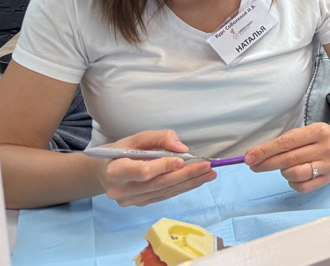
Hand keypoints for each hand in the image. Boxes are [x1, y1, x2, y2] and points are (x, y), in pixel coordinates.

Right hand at [94, 130, 215, 206]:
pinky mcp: (141, 204)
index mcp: (116, 171)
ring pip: (165, 192)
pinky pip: (165, 196)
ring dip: (190, 183)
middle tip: (207, 167)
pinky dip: (183, 187)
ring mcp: (131, 200)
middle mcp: (122, 190)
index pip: (143, 172)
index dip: (163, 167)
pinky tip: (197, 180)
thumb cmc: (121, 152)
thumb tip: (182, 148)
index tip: (183, 160)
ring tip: (209, 174)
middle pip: (159, 184)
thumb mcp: (136, 138)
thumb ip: (158, 138)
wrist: (105, 172)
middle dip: (186, 175)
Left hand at [244, 123, 329, 192]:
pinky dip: (292, 183)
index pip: (287, 142)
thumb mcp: (309, 131)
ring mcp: (329, 165)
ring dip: (282, 172)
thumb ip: (287, 141)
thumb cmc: (323, 138)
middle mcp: (325, 148)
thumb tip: (257, 155)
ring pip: (295, 174)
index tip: (249, 157)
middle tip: (253, 165)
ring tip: (282, 168)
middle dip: (266, 163)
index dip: (266, 150)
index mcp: (318, 131)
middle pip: (289, 159)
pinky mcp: (329, 179)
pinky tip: (293, 176)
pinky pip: (303, 186)